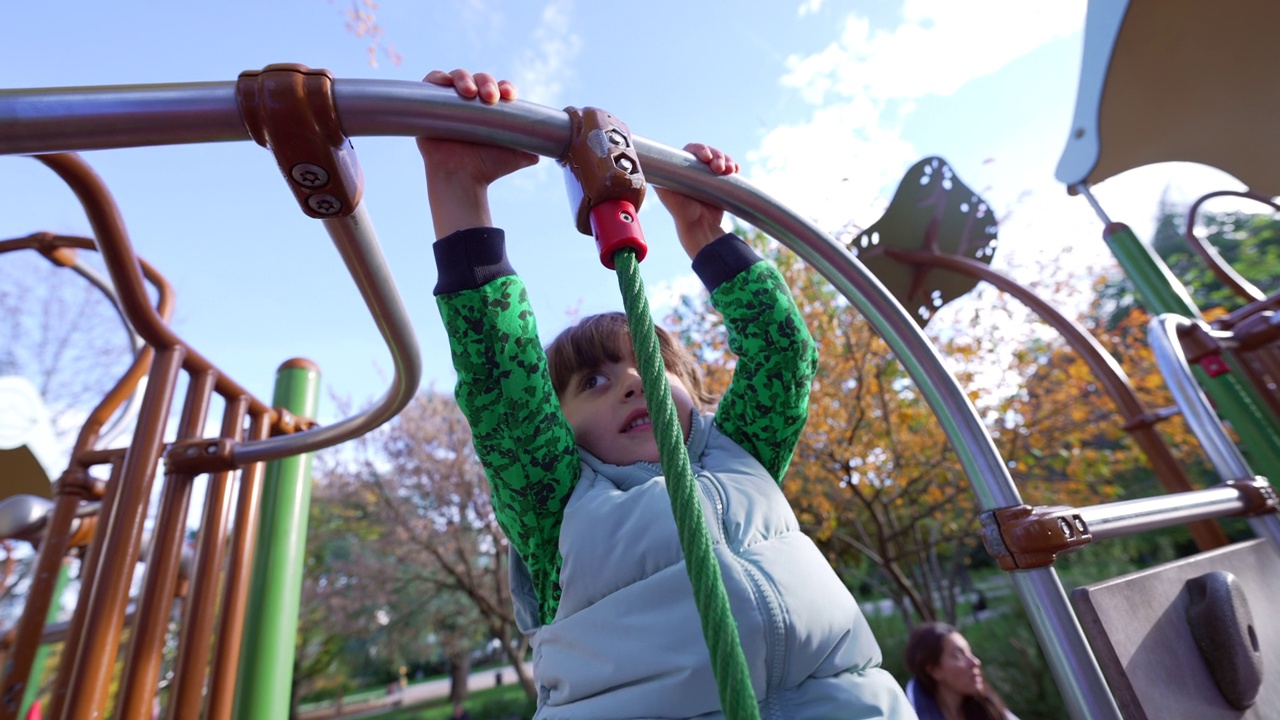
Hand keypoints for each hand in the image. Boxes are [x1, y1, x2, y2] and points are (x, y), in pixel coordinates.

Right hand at [417, 69, 539, 237]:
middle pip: (478, 79)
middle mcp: (469, 104)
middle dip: (487, 82)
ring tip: (470, 93)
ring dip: (465, 79)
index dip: (504, 86)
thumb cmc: (487, 170)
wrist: (463, 181)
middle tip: (491, 97)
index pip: (498, 88)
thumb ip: (531, 150)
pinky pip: (430, 83)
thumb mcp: (516, 156)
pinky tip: (445, 83)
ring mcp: (448, 104)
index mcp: (489, 111)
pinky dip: (437, 78)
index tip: (510, 96)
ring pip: (456, 78)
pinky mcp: (427, 106)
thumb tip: (545, 151)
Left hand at [655, 143, 739, 258]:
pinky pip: (729, 168)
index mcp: (682, 168)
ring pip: (720, 158)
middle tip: (719, 168)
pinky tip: (735, 170)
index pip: (692, 150)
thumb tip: (646, 162)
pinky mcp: (721, 182)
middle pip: (709, 152)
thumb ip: (658, 177)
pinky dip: (733, 166)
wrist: (699, 227)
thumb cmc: (681, 212)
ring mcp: (709, 175)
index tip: (706, 157)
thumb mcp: (665, 192)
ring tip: (729, 170)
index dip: (701, 149)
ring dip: (727, 160)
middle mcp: (696, 169)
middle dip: (717, 156)